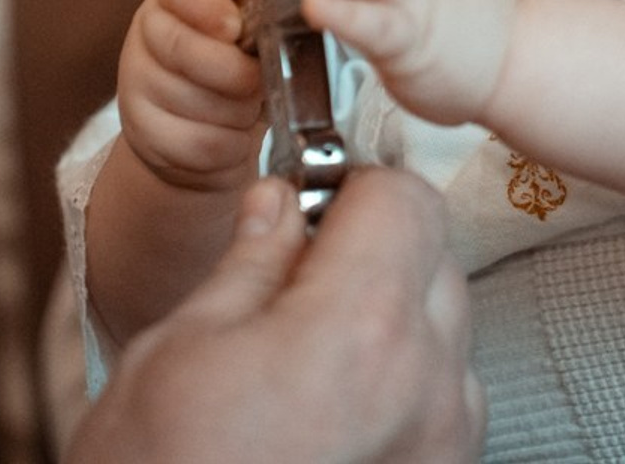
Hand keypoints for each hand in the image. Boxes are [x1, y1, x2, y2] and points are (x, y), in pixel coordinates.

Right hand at [66, 171, 484, 463]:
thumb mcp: (175, 356)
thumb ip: (250, 263)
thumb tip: (279, 204)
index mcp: (361, 327)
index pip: (405, 196)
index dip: (353, 187)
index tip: (312, 203)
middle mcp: (427, 381)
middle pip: (434, 252)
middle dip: (375, 244)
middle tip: (299, 275)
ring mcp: (447, 438)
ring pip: (447, 319)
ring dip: (396, 309)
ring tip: (312, 351)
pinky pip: (449, 389)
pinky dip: (409, 374)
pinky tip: (339, 402)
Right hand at [118, 0, 264, 191]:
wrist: (202, 125)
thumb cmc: (239, 65)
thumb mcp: (252, 32)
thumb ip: (263, 22)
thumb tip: (287, 30)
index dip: (209, 6)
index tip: (235, 27)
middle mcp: (148, 31)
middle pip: (183, 48)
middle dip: (235, 72)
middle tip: (261, 80)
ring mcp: (136, 82)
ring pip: (194, 101)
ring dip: (238, 111)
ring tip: (251, 107)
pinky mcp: (141, 132)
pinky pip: (196, 142)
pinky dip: (230, 143)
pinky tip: (237, 134)